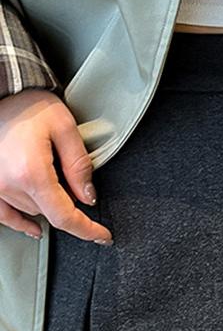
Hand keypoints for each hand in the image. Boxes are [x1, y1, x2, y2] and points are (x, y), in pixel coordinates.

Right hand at [0, 89, 113, 243]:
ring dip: (49, 203)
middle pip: (50, 212)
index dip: (87, 229)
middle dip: (72, 203)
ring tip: (54, 174)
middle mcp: (9, 185)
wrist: (3, 93)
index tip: (104, 236)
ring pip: (32, 211)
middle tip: (78, 180)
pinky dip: (20, 222)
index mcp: (32, 173)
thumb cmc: (32, 106)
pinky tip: (34, 229)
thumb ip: (79, 166)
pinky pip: (3, 214)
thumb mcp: (66, 129)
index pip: (64, 215)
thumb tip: (88, 198)